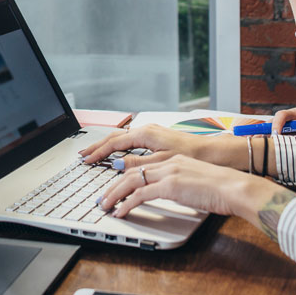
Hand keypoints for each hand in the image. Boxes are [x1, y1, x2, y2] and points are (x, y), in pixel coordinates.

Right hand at [79, 124, 213, 170]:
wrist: (212, 151)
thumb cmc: (191, 154)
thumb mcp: (161, 162)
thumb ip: (137, 163)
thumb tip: (117, 164)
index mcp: (145, 134)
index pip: (114, 143)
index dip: (98, 153)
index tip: (86, 160)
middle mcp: (146, 129)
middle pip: (115, 137)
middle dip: (97, 146)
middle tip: (83, 155)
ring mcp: (151, 131)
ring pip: (122, 137)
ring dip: (106, 145)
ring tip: (95, 153)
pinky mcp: (156, 136)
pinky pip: (130, 139)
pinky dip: (118, 145)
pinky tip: (116, 151)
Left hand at [97, 155, 295, 243]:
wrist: (236, 187)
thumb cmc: (223, 188)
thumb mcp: (195, 182)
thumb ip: (179, 184)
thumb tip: (170, 192)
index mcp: (175, 160)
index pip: (142, 166)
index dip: (124, 175)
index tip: (114, 186)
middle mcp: (169, 163)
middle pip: (131, 171)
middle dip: (112, 185)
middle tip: (102, 198)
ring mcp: (169, 172)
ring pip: (131, 181)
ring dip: (114, 195)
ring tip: (104, 206)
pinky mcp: (170, 185)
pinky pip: (140, 194)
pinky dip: (126, 204)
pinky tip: (120, 212)